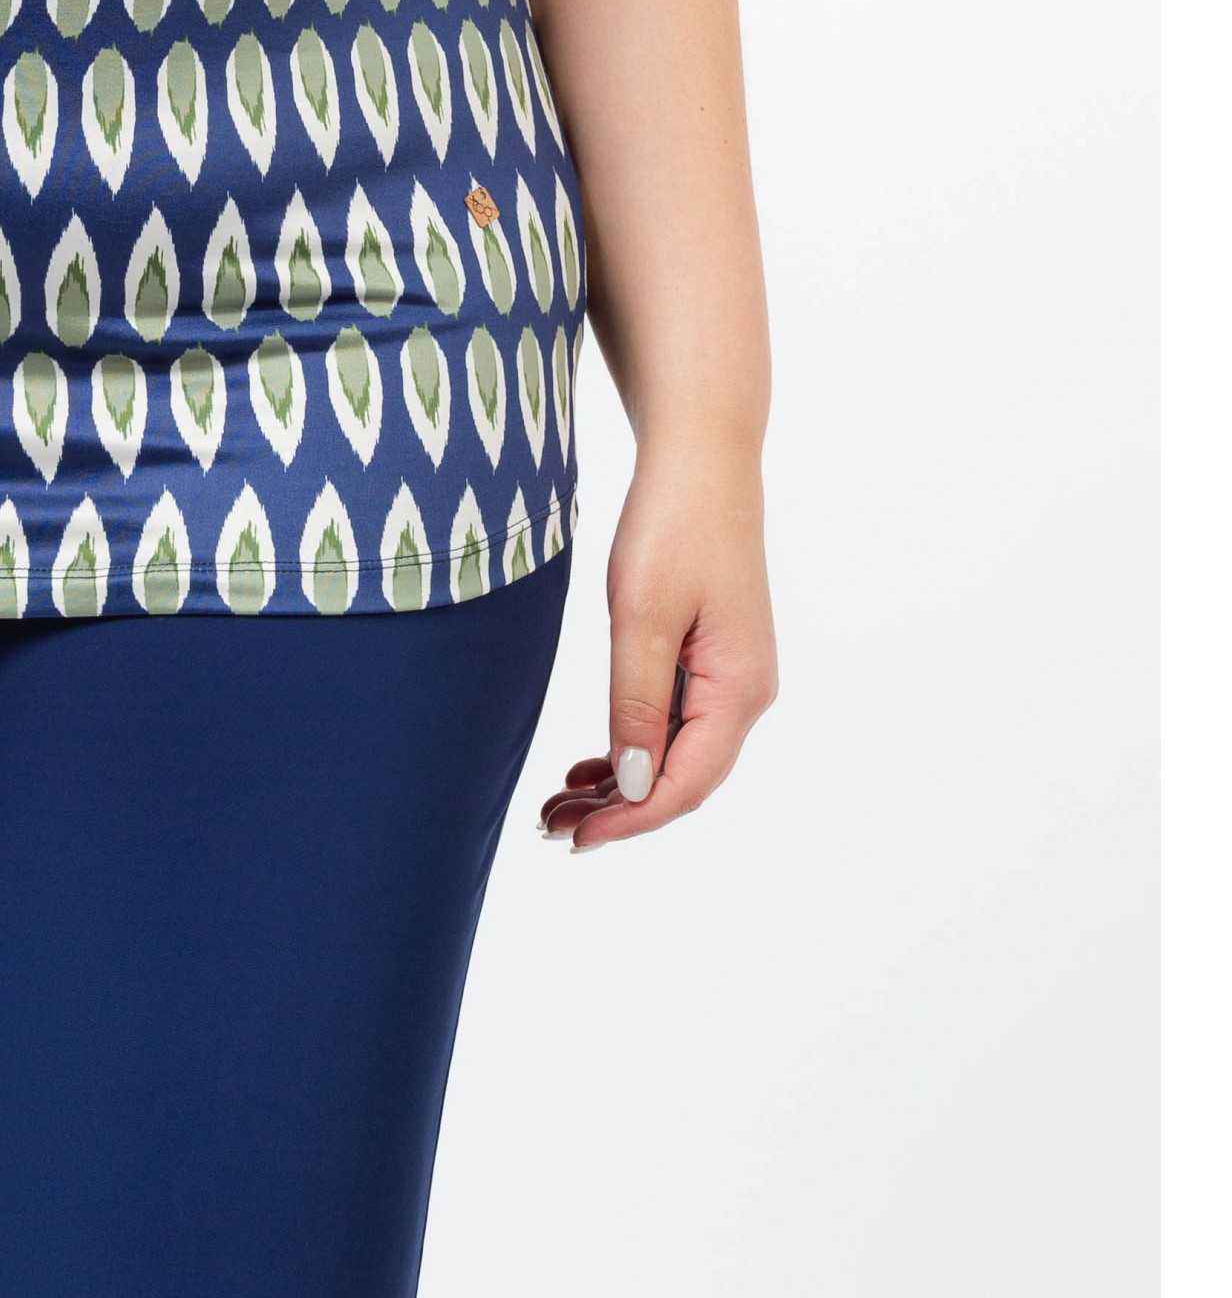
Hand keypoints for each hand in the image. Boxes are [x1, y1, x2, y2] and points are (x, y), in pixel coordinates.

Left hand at [538, 446, 777, 852]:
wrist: (702, 458)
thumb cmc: (672, 526)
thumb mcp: (642, 616)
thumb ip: (637, 703)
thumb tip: (633, 785)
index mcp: (739, 689)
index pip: (686, 783)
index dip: (631, 819)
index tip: (576, 839)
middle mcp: (746, 692)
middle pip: (683, 776)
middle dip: (619, 809)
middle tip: (550, 825)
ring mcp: (732, 675)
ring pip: (676, 751)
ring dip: (621, 781)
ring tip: (560, 800)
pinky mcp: (714, 655)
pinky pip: (675, 719)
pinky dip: (632, 744)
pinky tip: (591, 762)